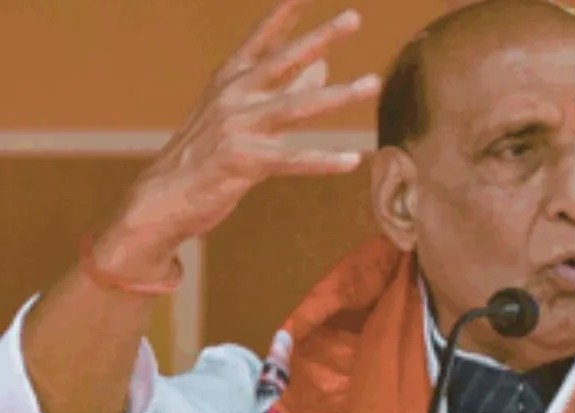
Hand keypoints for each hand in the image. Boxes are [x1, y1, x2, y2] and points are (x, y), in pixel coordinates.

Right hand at [115, 0, 379, 251]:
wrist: (165, 195)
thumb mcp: (242, 112)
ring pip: (296, 107)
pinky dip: (323, 160)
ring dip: (338, 95)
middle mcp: (233, 96)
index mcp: (231, 81)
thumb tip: (324, 64)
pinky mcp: (242, 161)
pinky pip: (292, 160)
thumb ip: (284, 88)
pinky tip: (352, 160)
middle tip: (353, 16)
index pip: (262, 39)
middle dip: (320, 38)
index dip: (284, 13)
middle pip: (283, 61)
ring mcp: (236, 127)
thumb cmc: (209, 151)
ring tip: (373, 83)